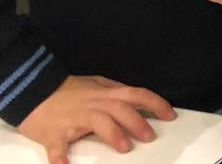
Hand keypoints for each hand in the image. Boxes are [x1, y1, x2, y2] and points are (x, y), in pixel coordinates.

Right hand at [18, 75, 174, 163]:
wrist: (31, 90)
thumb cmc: (66, 90)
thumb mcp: (95, 84)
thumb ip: (115, 91)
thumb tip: (136, 98)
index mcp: (105, 93)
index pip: (137, 95)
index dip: (156, 103)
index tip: (170, 115)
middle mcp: (94, 103)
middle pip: (121, 109)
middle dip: (138, 121)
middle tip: (150, 136)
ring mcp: (74, 118)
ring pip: (98, 122)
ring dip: (113, 134)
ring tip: (125, 147)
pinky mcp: (54, 133)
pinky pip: (57, 147)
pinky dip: (61, 158)